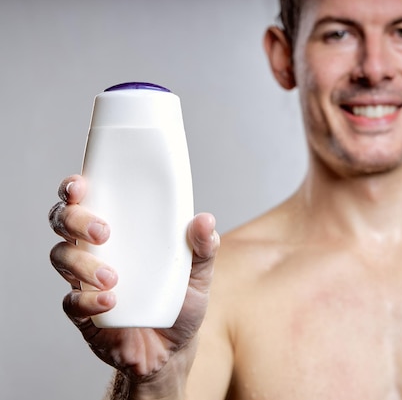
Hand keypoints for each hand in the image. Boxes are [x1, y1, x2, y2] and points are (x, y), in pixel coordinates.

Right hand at [49, 175, 218, 389]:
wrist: (173, 349)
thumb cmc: (181, 302)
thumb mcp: (199, 273)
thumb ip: (204, 247)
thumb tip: (205, 220)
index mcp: (121, 232)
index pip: (88, 200)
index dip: (75, 188)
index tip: (80, 185)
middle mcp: (96, 250)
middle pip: (63, 222)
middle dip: (75, 220)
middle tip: (104, 232)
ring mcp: (85, 281)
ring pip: (62, 258)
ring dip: (83, 264)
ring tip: (113, 278)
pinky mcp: (84, 313)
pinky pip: (72, 302)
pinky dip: (89, 300)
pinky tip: (111, 300)